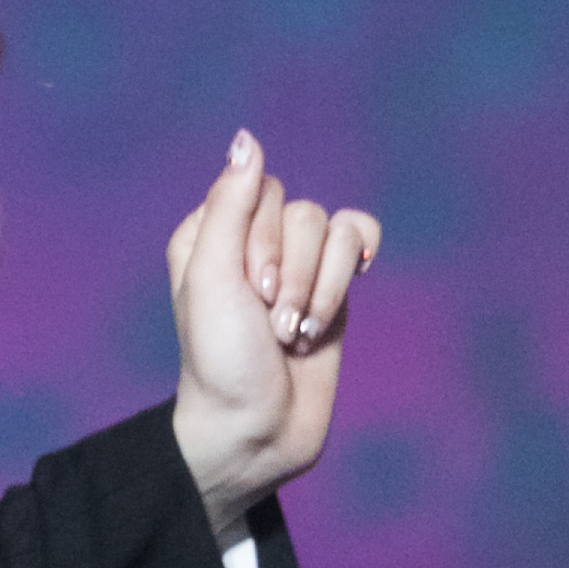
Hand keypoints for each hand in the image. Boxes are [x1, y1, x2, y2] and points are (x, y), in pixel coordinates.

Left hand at [166, 129, 379, 528]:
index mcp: (209, 233)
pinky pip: (360, 240)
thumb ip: (231, 205)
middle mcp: (250, 242)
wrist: (257, 428)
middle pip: (300, 210)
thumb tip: (248, 139)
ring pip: (334, 229)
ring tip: (294, 334)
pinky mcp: (331, 284)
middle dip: (293, 272)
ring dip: (320, 290)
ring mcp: (294, 262)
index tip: (249, 291)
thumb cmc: (220, 358)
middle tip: (271, 323)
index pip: (255, 188)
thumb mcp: (213, 277)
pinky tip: (330, 310)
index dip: (261, 240)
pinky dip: (349, 279)